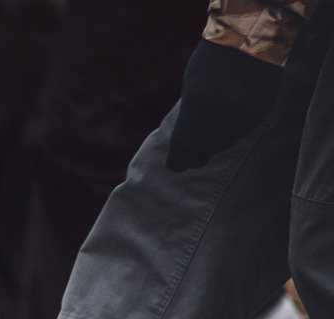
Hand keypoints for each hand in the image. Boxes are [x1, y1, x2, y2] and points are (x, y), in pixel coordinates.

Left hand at [167, 41, 283, 171]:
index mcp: (195, 112)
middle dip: (198, 152)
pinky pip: (243, 131)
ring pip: (225, 143)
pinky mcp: (261, 114)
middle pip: (205, 152)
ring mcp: (242, 118)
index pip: (182, 155)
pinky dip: (235, 126)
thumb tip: (187, 142)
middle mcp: (219, 120)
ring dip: (218, 139)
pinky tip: (233, 111)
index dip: (179, 160)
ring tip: (215, 121)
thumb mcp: (190, 89)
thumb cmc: (211, 60)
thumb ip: (189, 118)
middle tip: (195, 149)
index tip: (177, 160)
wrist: (251, 38)